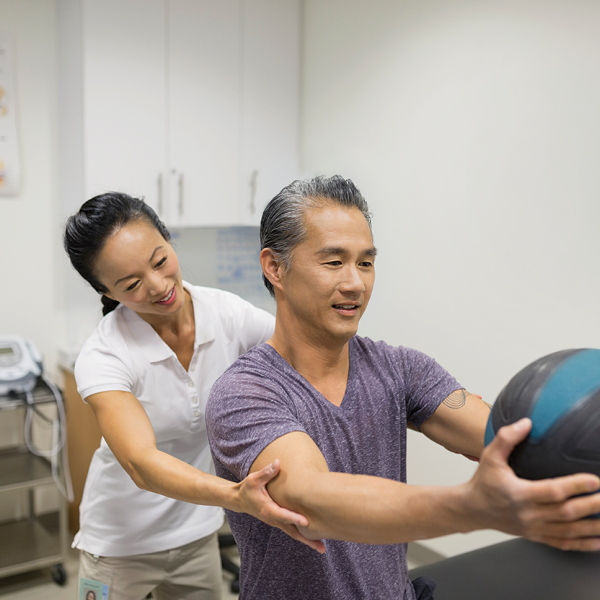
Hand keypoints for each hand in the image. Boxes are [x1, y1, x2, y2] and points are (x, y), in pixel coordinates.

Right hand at [236, 459, 325, 552]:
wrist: (240, 500)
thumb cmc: (248, 488)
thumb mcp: (254, 479)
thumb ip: (267, 472)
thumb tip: (278, 463)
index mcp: (267, 509)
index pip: (283, 515)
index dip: (294, 518)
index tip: (306, 522)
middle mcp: (273, 518)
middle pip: (292, 531)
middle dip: (306, 539)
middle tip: (321, 547)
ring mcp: (276, 522)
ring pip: (293, 533)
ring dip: (307, 540)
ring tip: (321, 547)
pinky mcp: (278, 521)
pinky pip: (291, 530)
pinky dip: (302, 536)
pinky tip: (313, 538)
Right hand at [466, 418, 599, 550]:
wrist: (472, 509)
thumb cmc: (483, 482)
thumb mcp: (489, 456)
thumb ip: (506, 438)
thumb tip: (526, 423)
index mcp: (518, 494)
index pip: (552, 491)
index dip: (575, 486)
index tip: (594, 480)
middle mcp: (528, 514)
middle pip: (566, 513)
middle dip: (592, 505)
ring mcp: (534, 528)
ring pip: (570, 531)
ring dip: (594, 527)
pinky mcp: (536, 536)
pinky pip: (564, 543)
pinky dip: (584, 544)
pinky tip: (598, 540)